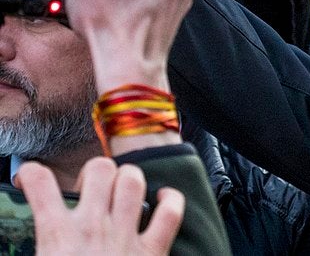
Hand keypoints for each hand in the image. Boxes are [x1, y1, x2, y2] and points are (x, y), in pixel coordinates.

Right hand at [19, 159, 183, 255]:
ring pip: (134, 180)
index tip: (31, 177)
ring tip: (122, 190)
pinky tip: (163, 199)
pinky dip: (171, 200)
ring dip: (128, 179)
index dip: (32, 174)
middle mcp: (93, 228)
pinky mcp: (153, 251)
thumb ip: (41, 250)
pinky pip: (171, 212)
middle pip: (100, 169)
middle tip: (89, 189)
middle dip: (94, 172)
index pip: (40, 185)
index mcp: (57, 237)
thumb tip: (42, 247)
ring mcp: (126, 236)